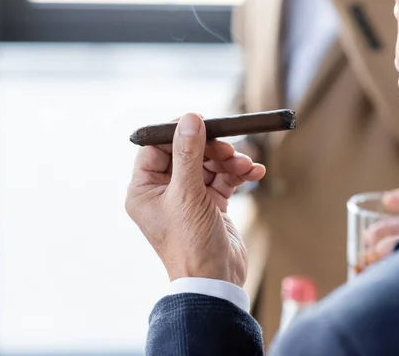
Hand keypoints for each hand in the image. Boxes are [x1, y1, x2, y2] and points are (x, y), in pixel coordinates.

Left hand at [125, 114, 265, 286]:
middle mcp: (163, 192)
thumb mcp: (187, 193)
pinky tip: (255, 173)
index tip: (199, 121)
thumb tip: (189, 118)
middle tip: (228, 149)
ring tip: (245, 165)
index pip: (155, 148)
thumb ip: (188, 153)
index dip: (176, 132)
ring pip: (208, 165)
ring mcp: (188, 198)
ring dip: (229, 162)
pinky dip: (238, 175)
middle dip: (210, 149)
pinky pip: (223, 180)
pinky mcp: (210, 205)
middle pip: (186, 153)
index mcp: (144, 189)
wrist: (215, 281)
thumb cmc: (190, 243)